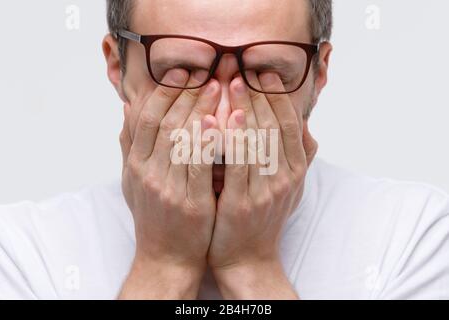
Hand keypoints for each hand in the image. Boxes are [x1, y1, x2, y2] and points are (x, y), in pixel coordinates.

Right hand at [119, 69, 220, 298]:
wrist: (166, 256)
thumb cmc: (154, 214)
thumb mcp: (133, 180)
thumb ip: (131, 144)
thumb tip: (129, 108)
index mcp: (136, 165)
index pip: (147, 118)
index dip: (163, 91)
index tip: (181, 71)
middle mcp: (147, 174)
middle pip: (165, 123)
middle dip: (186, 93)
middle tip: (206, 71)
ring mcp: (167, 190)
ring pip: (181, 141)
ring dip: (199, 109)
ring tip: (218, 86)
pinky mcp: (189, 205)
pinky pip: (199, 168)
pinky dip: (207, 143)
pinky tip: (220, 122)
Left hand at [208, 72, 317, 298]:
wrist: (248, 256)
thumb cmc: (265, 217)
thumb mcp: (291, 188)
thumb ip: (300, 158)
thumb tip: (307, 127)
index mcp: (295, 170)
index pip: (289, 125)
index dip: (278, 98)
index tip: (263, 75)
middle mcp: (284, 178)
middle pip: (274, 128)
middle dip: (258, 96)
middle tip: (242, 71)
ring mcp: (264, 191)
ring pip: (256, 143)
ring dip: (243, 110)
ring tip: (230, 85)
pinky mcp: (242, 204)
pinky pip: (234, 167)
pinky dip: (227, 141)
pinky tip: (216, 121)